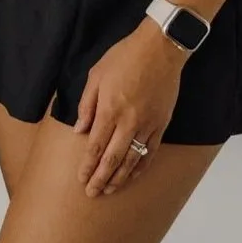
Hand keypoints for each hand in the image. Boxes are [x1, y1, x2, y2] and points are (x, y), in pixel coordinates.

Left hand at [73, 19, 187, 197]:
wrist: (160, 49)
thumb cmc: (124, 57)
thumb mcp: (96, 75)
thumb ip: (87, 105)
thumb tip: (79, 130)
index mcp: (109, 109)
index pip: (96, 146)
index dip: (88, 165)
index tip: (81, 179)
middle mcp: (128, 121)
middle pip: (113, 158)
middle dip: (101, 178)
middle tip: (92, 194)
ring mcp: (147, 124)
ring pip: (132, 159)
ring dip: (120, 177)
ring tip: (109, 189)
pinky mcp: (162, 124)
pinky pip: (150, 151)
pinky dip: (141, 166)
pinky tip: (133, 175)